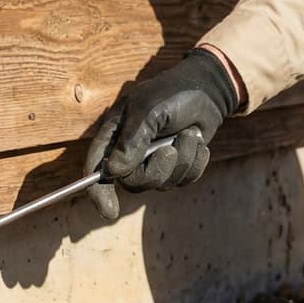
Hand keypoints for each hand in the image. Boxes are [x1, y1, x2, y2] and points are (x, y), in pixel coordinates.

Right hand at [85, 51, 240, 220]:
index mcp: (114, 136)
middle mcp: (130, 153)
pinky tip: (198, 142)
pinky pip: (184, 180)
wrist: (206, 90)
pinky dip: (196, 162)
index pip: (97, 169)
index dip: (98, 193)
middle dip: (158, 169)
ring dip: (182, 159)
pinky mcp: (176, 167)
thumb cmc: (172, 93)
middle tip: (171, 148)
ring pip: (163, 183)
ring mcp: (153, 161)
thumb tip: (114, 172)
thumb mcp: (149, 110)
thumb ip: (132, 140)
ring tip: (189, 134)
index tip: (109, 212)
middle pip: (134, 183)